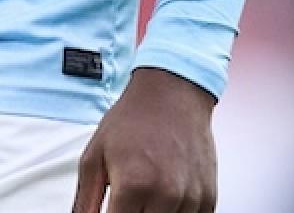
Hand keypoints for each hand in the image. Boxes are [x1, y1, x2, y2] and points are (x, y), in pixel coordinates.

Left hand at [71, 67, 217, 211]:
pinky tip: (166, 198)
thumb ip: (85, 199)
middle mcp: (166, 194)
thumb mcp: (94, 156)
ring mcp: (191, 197)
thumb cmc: (133, 119)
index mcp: (134, 185)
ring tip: (147, 194)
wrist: (172, 93)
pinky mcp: (208, 196)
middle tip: (128, 199)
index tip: (113, 209)